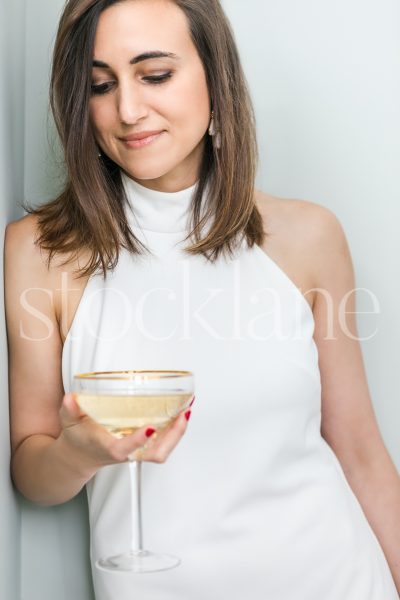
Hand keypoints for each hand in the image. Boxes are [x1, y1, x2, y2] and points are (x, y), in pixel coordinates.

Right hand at [59, 393, 192, 471]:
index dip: (138, 440)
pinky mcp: (143, 447)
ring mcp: (137, 451)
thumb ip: (70, 410)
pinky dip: (175, 430)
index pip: (124, 448)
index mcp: (108, 448)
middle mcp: (127, 452)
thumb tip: (71, 398)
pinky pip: (164, 443)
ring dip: (178, 432)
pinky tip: (182, 413)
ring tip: (187, 410)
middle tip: (183, 414)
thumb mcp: (69, 422)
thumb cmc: (78, 439)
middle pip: (155, 454)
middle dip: (173, 436)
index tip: (149, 427)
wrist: (80, 457)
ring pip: (163, 450)